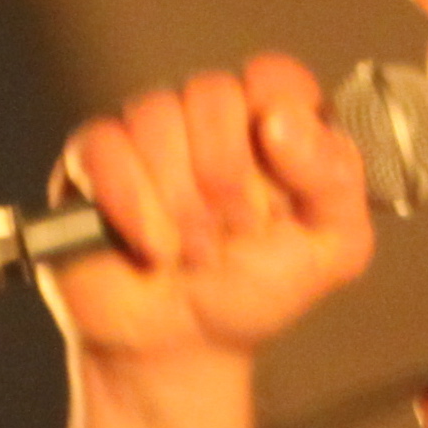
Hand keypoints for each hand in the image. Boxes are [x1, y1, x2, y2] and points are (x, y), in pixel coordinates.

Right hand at [41, 56, 378, 365]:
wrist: (182, 349)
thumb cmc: (253, 291)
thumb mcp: (331, 249)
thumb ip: (336, 180)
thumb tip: (283, 119)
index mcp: (270, 124)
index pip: (275, 77)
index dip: (280, 129)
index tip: (283, 190)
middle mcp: (207, 117)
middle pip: (212, 93)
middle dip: (227, 179)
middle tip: (234, 234)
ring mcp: (147, 134)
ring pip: (156, 117)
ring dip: (181, 203)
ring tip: (193, 253)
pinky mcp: (92, 161)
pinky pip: (104, 149)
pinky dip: (133, 208)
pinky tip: (152, 249)